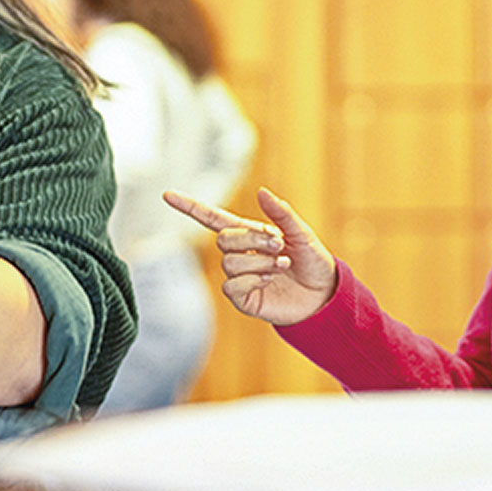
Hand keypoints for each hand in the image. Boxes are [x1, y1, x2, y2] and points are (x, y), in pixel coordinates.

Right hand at [164, 186, 337, 325]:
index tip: (168, 195)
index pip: (212, 218)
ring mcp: (239, 277)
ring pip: (229, 262)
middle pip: (223, 239)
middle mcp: (240, 254)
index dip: (190, 207)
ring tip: (282, 265)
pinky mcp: (242, 298)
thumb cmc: (313, 261)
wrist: (323, 295)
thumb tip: (261, 192)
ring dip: (259, 262)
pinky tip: (270, 282)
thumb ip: (281, 213)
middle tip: (279, 245)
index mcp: (250, 234)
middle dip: (251, 239)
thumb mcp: (301, 233)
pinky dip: (253, 281)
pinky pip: (231, 286)